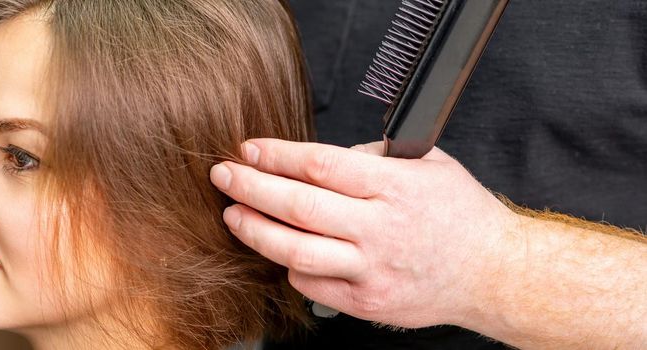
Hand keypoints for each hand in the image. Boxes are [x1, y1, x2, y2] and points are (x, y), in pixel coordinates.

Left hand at [210, 139, 519, 328]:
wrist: (494, 273)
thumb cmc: (460, 216)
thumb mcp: (429, 165)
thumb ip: (374, 156)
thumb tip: (320, 157)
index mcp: (394, 187)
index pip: (320, 165)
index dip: (276, 155)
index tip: (249, 148)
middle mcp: (380, 229)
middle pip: (298, 207)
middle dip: (250, 188)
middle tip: (223, 176)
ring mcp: (372, 269)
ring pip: (296, 251)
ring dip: (255, 230)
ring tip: (233, 214)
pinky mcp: (367, 302)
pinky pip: (311, 283)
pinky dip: (289, 264)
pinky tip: (280, 249)